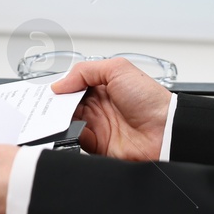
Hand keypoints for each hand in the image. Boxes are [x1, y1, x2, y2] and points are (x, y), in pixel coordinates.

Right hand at [51, 58, 171, 160]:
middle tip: (48, 102)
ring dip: (60, 118)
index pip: (73, 86)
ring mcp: (98, 126)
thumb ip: (85, 71)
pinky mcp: (98, 144)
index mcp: (102, 87)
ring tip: (58, 114)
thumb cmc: (150, 100)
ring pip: (68, 122)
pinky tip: (72, 127)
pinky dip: (70, 134)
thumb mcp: (118, 69)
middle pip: (67, 104)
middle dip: (55, 103)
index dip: (60, 87)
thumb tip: (60, 84)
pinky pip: (76, 139)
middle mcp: (98, 106)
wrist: (165, 131)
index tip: (49, 89)